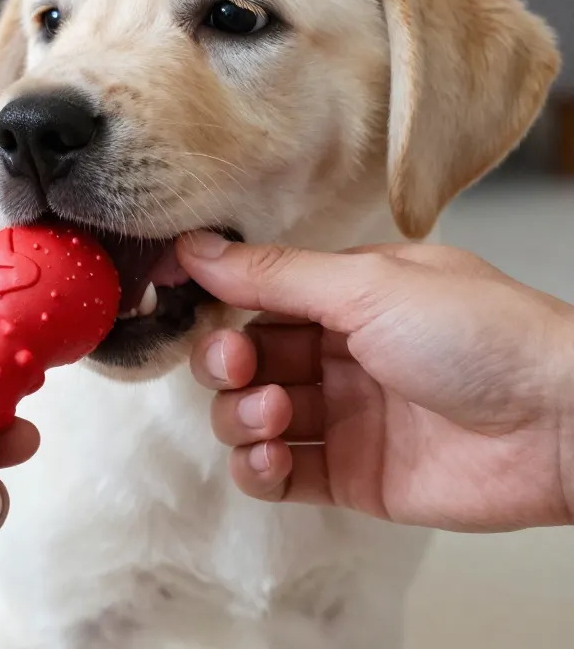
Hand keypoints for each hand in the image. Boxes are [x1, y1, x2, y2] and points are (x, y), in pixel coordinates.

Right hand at [178, 231, 573, 531]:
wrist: (559, 424)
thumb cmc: (479, 335)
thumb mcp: (368, 286)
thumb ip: (273, 275)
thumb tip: (193, 248)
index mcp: (344, 297)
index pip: (256, 299)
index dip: (218, 306)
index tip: (188, 309)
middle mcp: (338, 353)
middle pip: (244, 359)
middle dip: (224, 364)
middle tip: (237, 367)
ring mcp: (343, 417)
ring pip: (252, 416)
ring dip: (241, 416)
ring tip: (275, 415)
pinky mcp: (351, 475)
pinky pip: (279, 474)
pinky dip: (257, 468)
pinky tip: (270, 457)